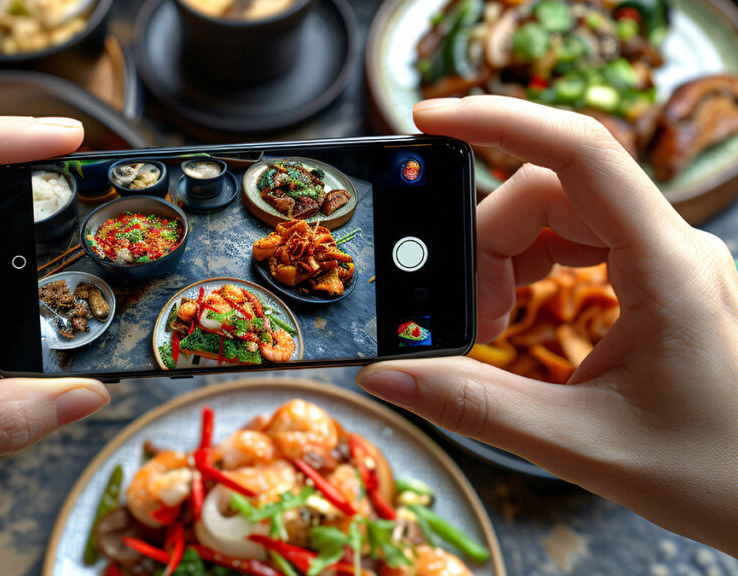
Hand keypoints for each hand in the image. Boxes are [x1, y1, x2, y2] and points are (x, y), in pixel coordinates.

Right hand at [358, 96, 737, 554]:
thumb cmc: (710, 476)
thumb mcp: (578, 443)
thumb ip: (474, 405)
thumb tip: (386, 373)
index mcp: (669, 270)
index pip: (580, 153)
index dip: (499, 120)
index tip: (430, 119)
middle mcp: (674, 248)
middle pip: (553, 188)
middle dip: (488, 239)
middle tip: (467, 317)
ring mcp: (670, 260)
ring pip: (562, 211)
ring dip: (508, 254)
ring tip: (490, 323)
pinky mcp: (661, 279)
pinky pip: (580, 239)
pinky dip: (532, 266)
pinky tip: (517, 313)